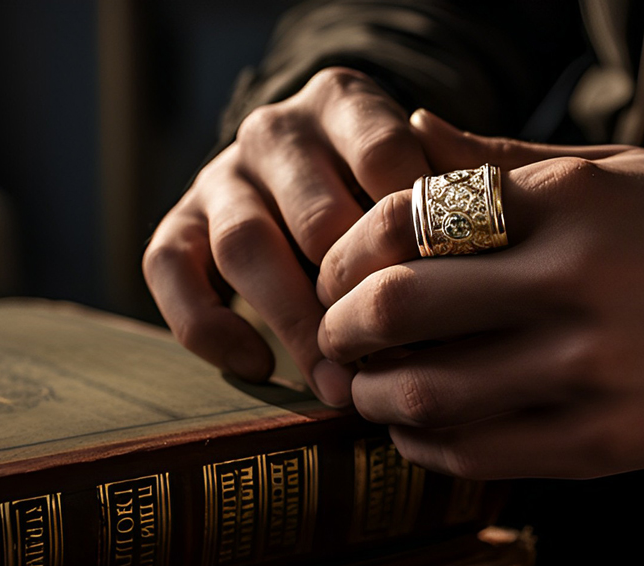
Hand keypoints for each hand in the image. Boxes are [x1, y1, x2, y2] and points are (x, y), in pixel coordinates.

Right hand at [143, 68, 429, 394]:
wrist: (319, 179)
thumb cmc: (394, 191)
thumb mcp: (433, 171)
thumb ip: (456, 182)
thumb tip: (475, 208)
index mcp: (345, 102)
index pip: (383, 155)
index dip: (415, 232)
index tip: (448, 297)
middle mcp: (276, 130)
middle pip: (314, 214)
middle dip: (358, 298)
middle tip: (399, 360)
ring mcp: (221, 175)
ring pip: (245, 245)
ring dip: (294, 324)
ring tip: (339, 386)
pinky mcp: (179, 221)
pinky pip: (168, 268)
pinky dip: (206, 325)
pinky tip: (257, 368)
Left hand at [314, 111, 643, 477]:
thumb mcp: (616, 169)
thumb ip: (502, 157)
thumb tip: (407, 129)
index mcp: (572, 199)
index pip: (411, 218)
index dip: (348, 251)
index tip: (339, 273)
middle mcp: (578, 281)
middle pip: (402, 307)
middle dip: (341, 326)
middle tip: (334, 334)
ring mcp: (595, 369)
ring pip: (430, 395)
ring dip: (374, 397)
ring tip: (370, 390)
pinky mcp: (609, 443)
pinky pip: (482, 454)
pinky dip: (428, 448)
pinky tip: (420, 433)